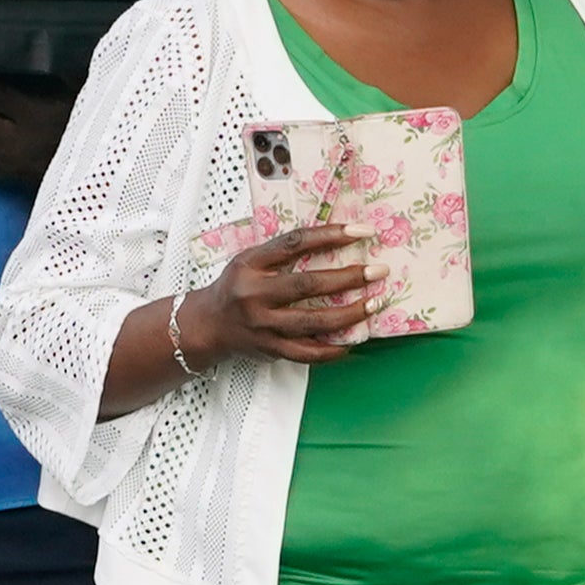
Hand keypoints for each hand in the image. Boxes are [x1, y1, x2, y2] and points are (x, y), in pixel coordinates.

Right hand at [175, 225, 381, 369]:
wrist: (207, 325)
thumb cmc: (235, 288)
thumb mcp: (250, 261)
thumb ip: (283, 253)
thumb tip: (334, 241)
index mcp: (251, 265)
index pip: (294, 243)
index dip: (330, 235)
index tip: (361, 232)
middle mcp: (254, 294)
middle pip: (307, 285)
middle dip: (348, 278)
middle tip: (377, 272)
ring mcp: (262, 324)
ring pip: (312, 321)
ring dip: (349, 314)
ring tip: (374, 304)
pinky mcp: (270, 348)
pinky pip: (307, 353)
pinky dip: (333, 349)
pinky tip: (351, 341)